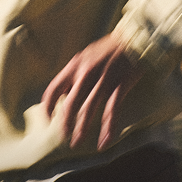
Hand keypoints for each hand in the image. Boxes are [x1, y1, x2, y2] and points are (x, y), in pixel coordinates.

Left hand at [42, 33, 144, 150]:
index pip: (54, 89)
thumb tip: (65, 92)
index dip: (47, 106)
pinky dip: (108, 128)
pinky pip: (112, 111)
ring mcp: (104, 79)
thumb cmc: (109, 49)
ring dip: (82, 129)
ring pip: (89, 109)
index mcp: (75, 65)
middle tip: (64, 138)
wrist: (134, 39)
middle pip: (71, 103)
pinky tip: (105, 141)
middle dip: (66, 124)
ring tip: (77, 142)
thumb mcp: (86, 56)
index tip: (47, 120)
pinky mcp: (120, 85)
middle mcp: (86, 73)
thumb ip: (75, 73)